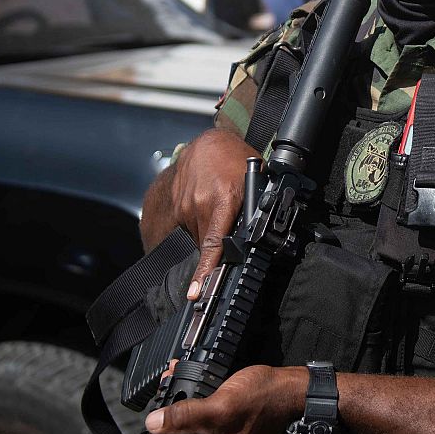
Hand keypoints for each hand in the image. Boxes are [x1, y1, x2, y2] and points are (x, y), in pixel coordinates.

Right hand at [141, 129, 259, 297]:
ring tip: (219, 212)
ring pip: (197, 234)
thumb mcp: (254, 183)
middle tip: (229, 240)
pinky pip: (187, 223)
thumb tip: (258, 237)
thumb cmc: (237, 160)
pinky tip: (206, 207)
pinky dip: (198, 222)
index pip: (214, 244)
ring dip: (207, 232)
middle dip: (217, 249)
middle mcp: (199, 204)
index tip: (196, 292)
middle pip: (206, 244)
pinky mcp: (175, 202)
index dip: (205, 271)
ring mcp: (184, 204)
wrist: (209, 141)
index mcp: (223, 201)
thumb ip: (253, 208)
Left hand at [144, 364, 304, 433]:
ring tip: (165, 392)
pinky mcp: (219, 427)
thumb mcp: (218, 409)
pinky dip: (186, 404)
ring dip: (172, 414)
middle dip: (163, 433)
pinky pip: (194, 420)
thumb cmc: (263, 403)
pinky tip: (179, 386)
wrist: (285, 386)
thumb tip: (153, 424)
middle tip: (154, 414)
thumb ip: (184, 418)